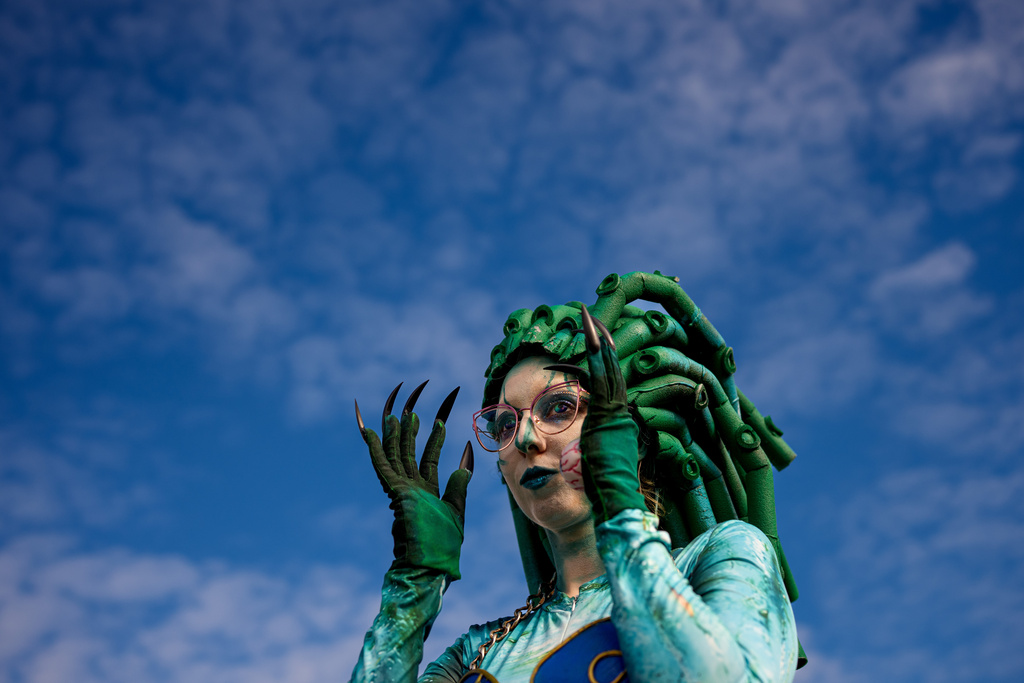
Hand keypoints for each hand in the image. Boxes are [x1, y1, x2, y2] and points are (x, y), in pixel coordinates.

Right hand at [356, 382, 472, 579]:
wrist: (430, 565)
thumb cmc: (442, 546)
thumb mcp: (456, 512)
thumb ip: (458, 486)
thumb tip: (464, 462)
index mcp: (427, 493)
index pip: (429, 459)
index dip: (435, 440)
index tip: (439, 421)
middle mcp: (412, 489)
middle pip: (409, 453)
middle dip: (411, 431)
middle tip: (412, 408)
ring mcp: (401, 491)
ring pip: (396, 456)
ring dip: (395, 434)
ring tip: (395, 413)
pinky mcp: (395, 494)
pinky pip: (384, 468)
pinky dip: (376, 449)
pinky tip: (372, 433)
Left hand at [578, 306, 645, 524]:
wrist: (615, 503)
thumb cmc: (605, 492)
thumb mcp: (600, 463)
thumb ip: (596, 446)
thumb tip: (588, 439)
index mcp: (621, 423)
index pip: (611, 383)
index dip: (604, 360)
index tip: (596, 341)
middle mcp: (622, 414)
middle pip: (612, 369)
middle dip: (602, 342)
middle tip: (591, 317)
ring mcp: (617, 415)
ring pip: (608, 370)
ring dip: (598, 343)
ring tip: (588, 318)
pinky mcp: (608, 418)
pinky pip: (601, 382)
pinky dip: (596, 360)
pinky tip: (590, 341)